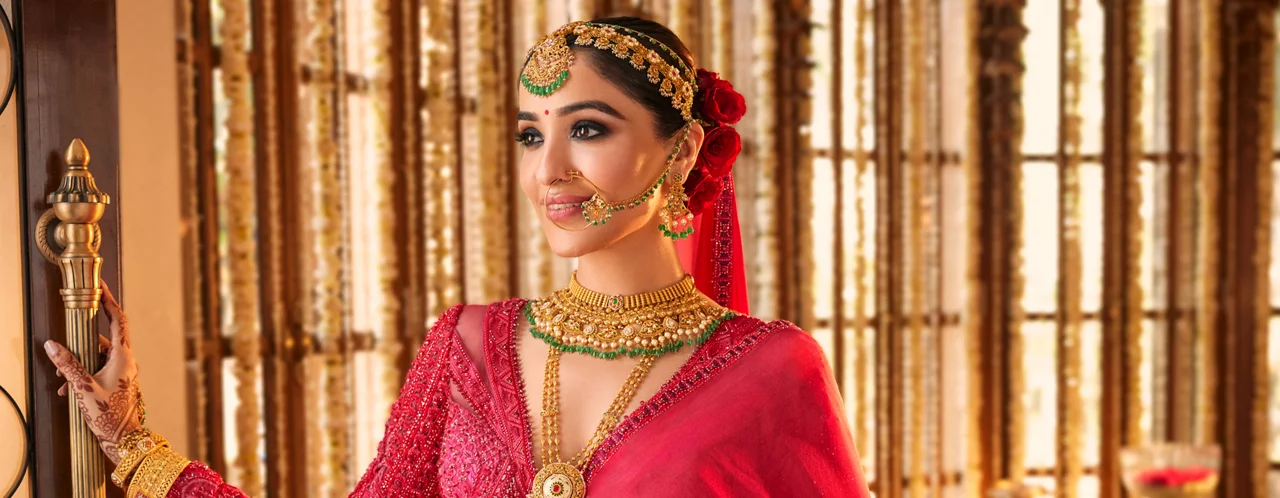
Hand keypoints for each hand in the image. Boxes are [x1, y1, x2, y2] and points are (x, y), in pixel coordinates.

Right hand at [42, 280, 142, 464]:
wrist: (124, 439)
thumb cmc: (108, 414)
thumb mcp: (82, 386)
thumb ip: (67, 364)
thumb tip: (51, 345)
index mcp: (123, 356)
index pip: (117, 320)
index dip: (108, 301)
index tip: (99, 287)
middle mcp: (126, 360)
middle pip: (103, 339)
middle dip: (80, 344)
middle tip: (64, 346)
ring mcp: (124, 371)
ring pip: (98, 357)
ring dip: (78, 365)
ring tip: (61, 380)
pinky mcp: (119, 382)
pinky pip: (99, 370)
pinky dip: (83, 375)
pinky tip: (68, 390)